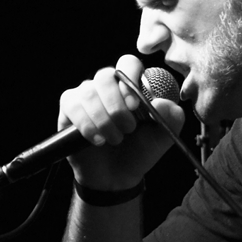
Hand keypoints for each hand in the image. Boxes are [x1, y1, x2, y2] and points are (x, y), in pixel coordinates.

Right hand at [58, 54, 184, 188]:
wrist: (116, 177)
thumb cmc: (139, 151)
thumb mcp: (162, 138)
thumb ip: (171, 118)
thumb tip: (165, 102)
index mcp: (130, 86)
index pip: (128, 63)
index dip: (130, 77)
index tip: (135, 104)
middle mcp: (106, 86)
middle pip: (105, 75)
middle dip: (116, 105)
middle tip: (128, 128)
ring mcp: (86, 95)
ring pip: (89, 92)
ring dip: (104, 119)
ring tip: (115, 140)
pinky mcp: (69, 107)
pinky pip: (73, 105)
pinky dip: (87, 125)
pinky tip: (98, 140)